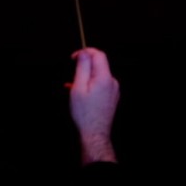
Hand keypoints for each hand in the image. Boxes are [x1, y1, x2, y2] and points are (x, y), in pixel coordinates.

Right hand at [68, 47, 119, 163]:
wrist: (94, 133)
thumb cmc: (84, 112)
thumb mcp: (78, 87)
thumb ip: (82, 67)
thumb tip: (84, 52)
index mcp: (105, 77)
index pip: (98, 55)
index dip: (85, 52)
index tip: (73, 57)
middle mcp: (112, 82)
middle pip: (99, 65)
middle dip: (84, 67)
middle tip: (71, 76)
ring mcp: (113, 91)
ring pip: (98, 76)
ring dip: (85, 78)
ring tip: (72, 88)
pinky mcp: (112, 98)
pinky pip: (100, 86)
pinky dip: (89, 86)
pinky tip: (79, 94)